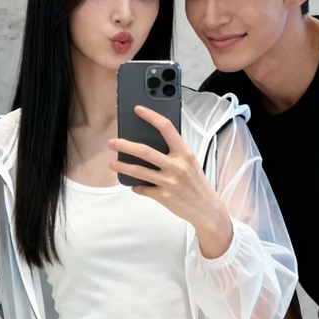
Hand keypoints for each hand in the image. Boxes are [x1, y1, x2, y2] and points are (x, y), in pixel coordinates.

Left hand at [108, 106, 231, 249]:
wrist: (206, 209)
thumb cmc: (196, 183)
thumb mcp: (190, 163)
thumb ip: (174, 153)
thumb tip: (150, 143)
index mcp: (185, 153)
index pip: (167, 128)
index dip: (151, 116)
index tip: (138, 109)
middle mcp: (177, 166)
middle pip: (145, 151)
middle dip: (125, 145)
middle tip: (112, 142)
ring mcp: (169, 182)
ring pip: (139, 171)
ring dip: (122, 166)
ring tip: (112, 163)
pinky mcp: (163, 196)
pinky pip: (143, 189)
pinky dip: (136, 186)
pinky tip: (133, 184)